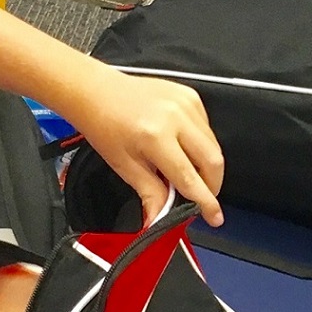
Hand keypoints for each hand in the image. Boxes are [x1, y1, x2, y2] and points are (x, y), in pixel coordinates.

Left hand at [67, 72, 225, 224]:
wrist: (97, 92)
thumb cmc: (104, 126)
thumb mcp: (124, 166)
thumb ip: (150, 193)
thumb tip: (160, 219)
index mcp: (155, 136)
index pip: (189, 177)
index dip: (205, 201)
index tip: (214, 217)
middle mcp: (175, 117)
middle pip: (213, 160)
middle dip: (212, 185)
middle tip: (201, 196)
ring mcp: (185, 103)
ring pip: (213, 144)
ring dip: (206, 165)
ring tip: (186, 171)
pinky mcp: (189, 95)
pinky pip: (207, 127)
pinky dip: (201, 144)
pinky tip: (183, 147)